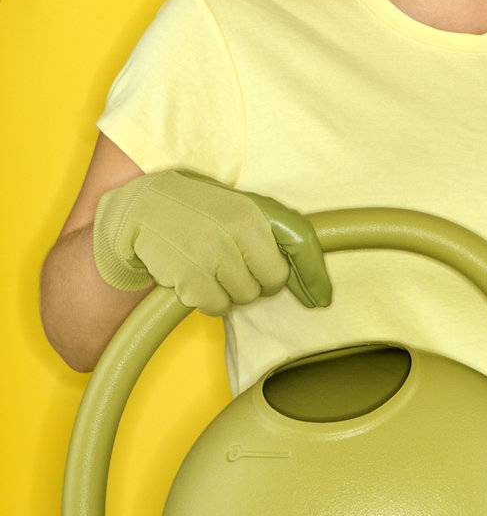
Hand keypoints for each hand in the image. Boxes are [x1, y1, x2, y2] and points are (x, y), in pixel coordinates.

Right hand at [91, 168, 331, 314]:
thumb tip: (315, 290)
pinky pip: (216, 307)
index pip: (300, 247)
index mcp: (254, 211)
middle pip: (272, 282)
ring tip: (211, 267)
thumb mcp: (241, 208)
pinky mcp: (187, 276)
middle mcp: (236, 231)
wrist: (138, 208)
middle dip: (259, 281)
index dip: (311, 276)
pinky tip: (195, 278)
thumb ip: (277, 237)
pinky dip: (209, 300)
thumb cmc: (200, 210)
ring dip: (231, 291)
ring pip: (243, 298)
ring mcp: (210, 254)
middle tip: (236, 266)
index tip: (320, 299)